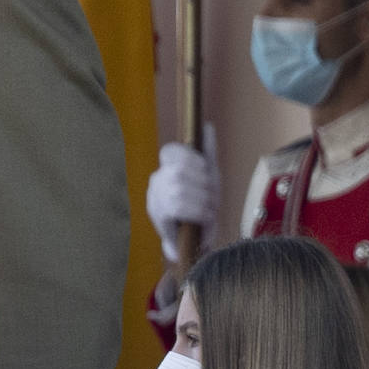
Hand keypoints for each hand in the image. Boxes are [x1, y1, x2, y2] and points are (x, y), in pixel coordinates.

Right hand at [146, 123, 218, 263]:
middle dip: (203, 184)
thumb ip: (207, 152)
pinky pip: (178, 207)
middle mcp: (156, 180)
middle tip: (214, 196)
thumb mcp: (207, 176)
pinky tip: (206, 217)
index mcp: (165, 167)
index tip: (206, 170)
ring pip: (179, 190)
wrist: (193, 242)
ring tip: (211, 209)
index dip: (191, 158)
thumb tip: (208, 126)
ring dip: (203, 200)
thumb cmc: (200, 204)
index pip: (170, 151)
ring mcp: (155, 198)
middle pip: (179, 171)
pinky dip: (198, 211)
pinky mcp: (158, 216)